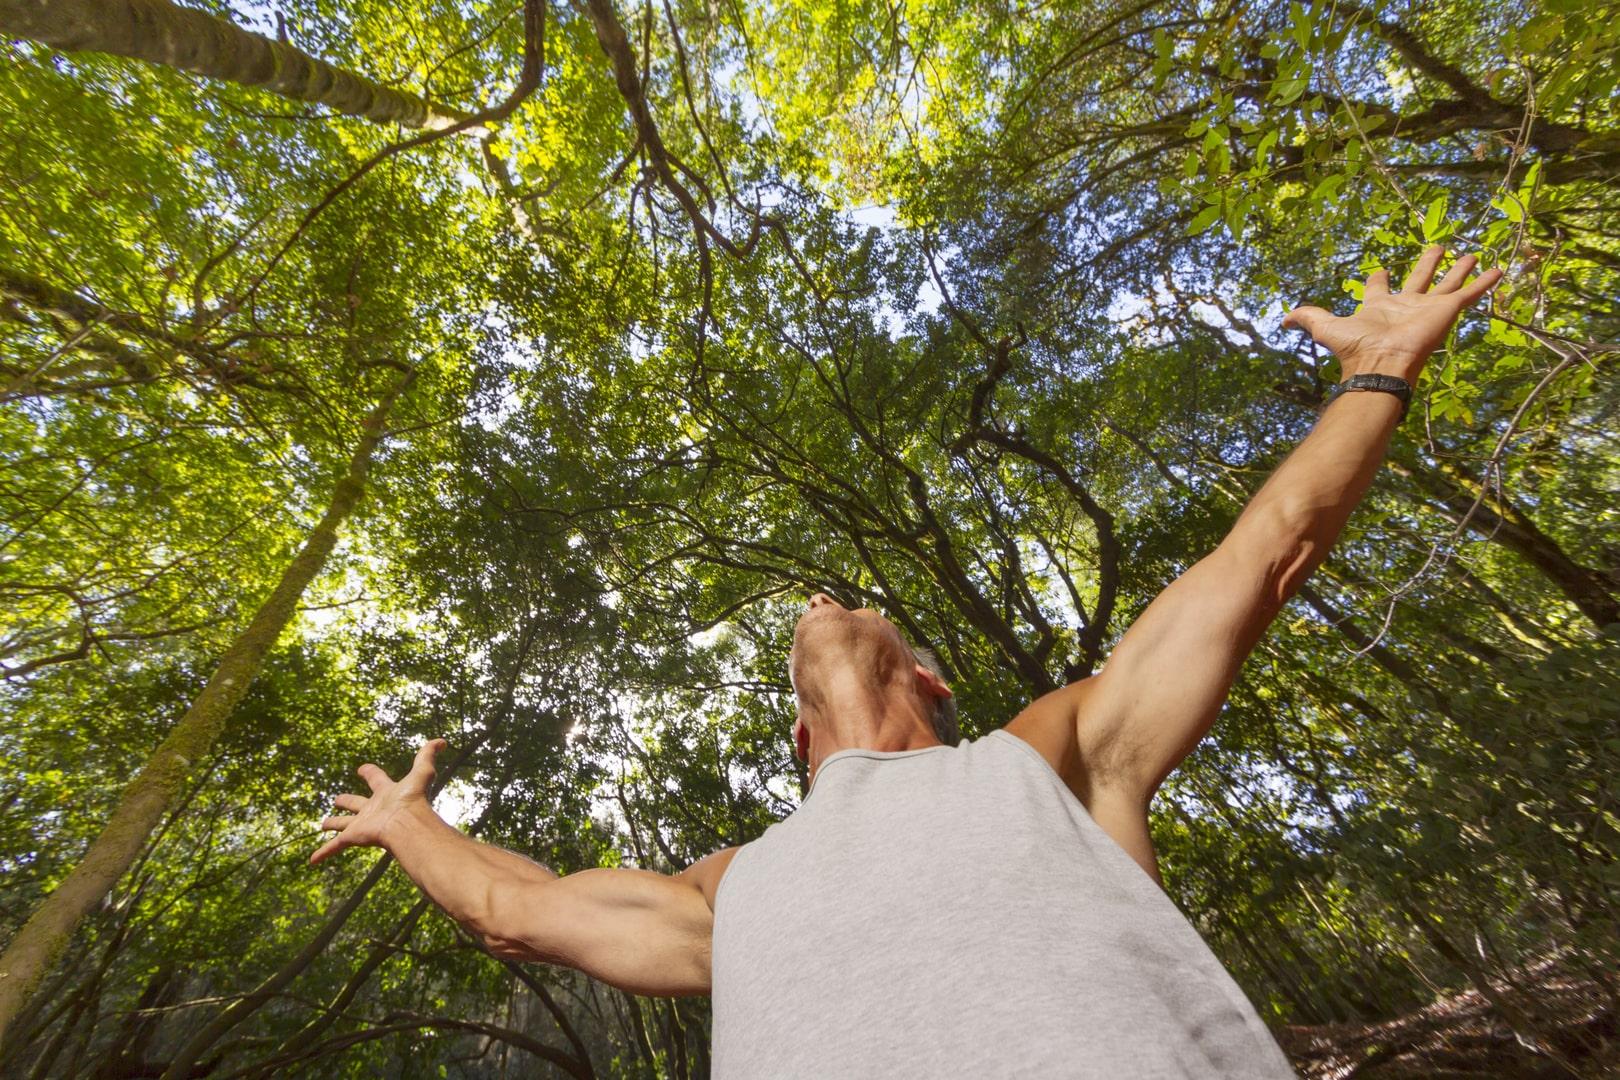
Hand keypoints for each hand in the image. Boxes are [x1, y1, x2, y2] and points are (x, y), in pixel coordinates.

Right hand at [310, 739, 446, 864]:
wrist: (407, 824)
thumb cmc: (414, 799)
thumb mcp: (423, 772)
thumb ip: (429, 755)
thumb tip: (443, 740)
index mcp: (386, 793)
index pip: (377, 780)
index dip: (370, 772)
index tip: (363, 768)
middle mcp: (374, 809)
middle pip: (357, 803)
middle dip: (347, 801)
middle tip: (337, 799)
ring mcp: (363, 824)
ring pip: (344, 824)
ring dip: (334, 824)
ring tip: (323, 824)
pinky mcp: (354, 836)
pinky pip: (335, 846)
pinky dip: (323, 852)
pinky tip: (312, 860)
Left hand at [1282, 246, 1501, 382]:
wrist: (1382, 363)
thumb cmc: (1355, 347)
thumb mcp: (1326, 326)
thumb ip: (1307, 318)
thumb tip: (1282, 319)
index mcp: (1379, 307)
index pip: (1380, 287)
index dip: (1377, 278)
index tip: (1379, 269)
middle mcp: (1405, 305)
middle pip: (1419, 278)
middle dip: (1427, 263)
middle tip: (1436, 247)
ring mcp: (1428, 308)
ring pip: (1448, 282)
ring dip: (1460, 268)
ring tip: (1472, 252)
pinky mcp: (1446, 311)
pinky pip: (1469, 293)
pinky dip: (1485, 282)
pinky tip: (1499, 268)